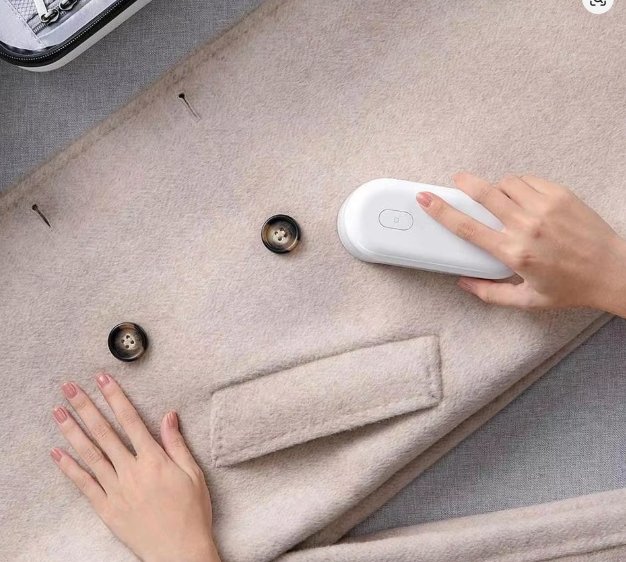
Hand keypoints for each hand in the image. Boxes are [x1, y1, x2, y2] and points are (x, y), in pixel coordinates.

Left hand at [50, 374, 220, 561]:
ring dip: (73, 431)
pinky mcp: (106, 508)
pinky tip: (58, 453)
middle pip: (104, 432)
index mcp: (154, 459)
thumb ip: (176, 443)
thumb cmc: (191, 512)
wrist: (180, 552)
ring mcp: (116, 490)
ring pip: (90, 454)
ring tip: (58, 412)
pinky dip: (69, 468)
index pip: (130, 420)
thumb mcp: (193, 473)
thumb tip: (169, 415)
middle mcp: (131, 471)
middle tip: (69, 388)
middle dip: (85, 407)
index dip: (115, 397)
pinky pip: (84, 485)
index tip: (102, 380)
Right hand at [416, 173, 625, 313]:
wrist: (613, 272)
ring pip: (507, 183)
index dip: (442, 211)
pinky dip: (519, 184)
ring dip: (496, 186)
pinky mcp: (562, 196)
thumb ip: (490, 293)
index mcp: (514, 253)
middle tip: (457, 180)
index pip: (468, 228)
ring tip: (497, 196)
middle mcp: (527, 227)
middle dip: (465, 183)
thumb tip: (463, 284)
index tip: (427, 199)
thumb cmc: (571, 288)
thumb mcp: (528, 300)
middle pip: (484, 194)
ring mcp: (546, 208)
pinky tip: (521, 195)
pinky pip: (530, 180)